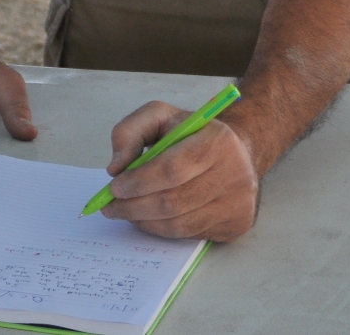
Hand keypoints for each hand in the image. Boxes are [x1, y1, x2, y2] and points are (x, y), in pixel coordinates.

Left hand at [100, 101, 260, 241]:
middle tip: (110, 207)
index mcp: (217, 141)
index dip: (139, 181)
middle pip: (174, 201)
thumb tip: (115, 168)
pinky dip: (163, 230)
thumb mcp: (159, 116)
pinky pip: (191, 235)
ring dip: (145, 222)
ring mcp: (239, 203)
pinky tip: (148, 218)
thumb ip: (129, 132)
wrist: (237, 150)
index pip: (172, 169)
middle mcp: (235, 174)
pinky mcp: (237, 224)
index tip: (113, 188)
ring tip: (124, 213)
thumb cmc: (191, 133)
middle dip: (135, 207)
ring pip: (181, 224)